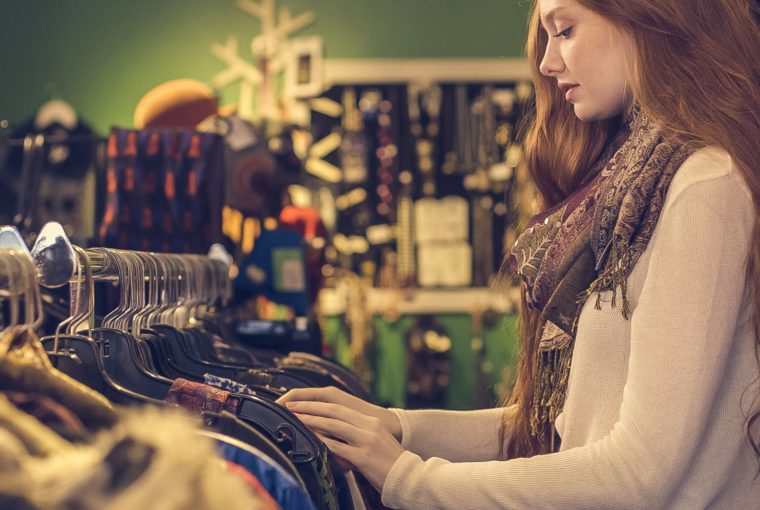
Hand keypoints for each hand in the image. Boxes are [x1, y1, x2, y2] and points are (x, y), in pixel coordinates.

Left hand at [283, 399, 404, 490]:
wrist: (408, 477)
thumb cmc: (389, 463)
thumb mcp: (374, 442)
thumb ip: (355, 436)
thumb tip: (332, 439)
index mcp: (370, 422)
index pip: (338, 408)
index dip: (317, 405)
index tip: (300, 403)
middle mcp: (368, 427)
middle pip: (333, 412)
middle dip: (309, 408)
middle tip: (289, 406)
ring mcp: (366, 441)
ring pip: (333, 426)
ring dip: (310, 421)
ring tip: (294, 419)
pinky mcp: (363, 457)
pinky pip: (337, 447)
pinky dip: (321, 442)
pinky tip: (310, 439)